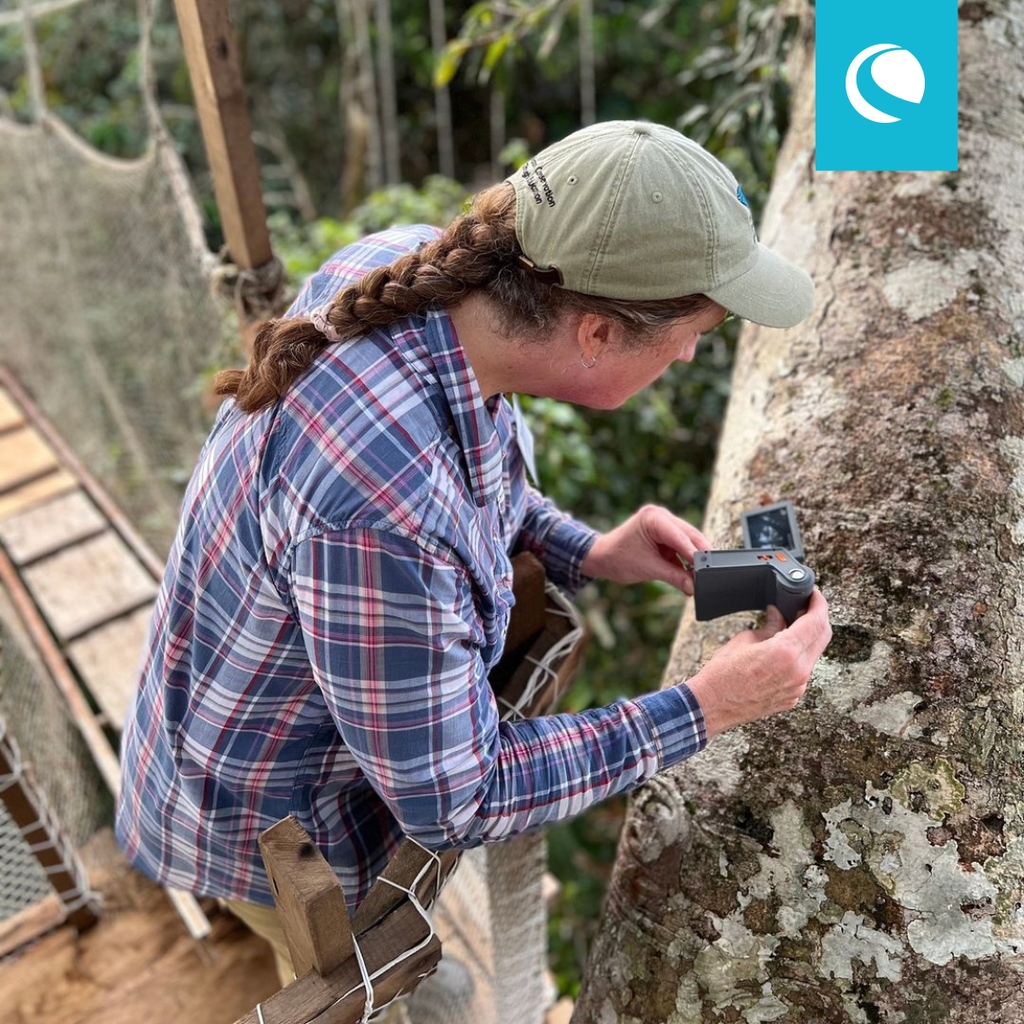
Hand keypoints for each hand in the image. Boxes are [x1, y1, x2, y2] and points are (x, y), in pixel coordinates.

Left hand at [580, 505, 710, 594]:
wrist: (601, 558)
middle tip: (713, 571)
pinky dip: (686, 560)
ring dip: (694, 558)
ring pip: (687, 541)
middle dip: (700, 554)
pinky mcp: (665, 535)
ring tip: (703, 576)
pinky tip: (693, 574)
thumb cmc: (617, 558)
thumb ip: (674, 576)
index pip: (680, 536)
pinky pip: (681, 547)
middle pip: (688, 535)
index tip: (708, 566)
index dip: (695, 552)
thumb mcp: (648, 569)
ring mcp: (663, 524)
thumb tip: (694, 586)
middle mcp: (660, 516)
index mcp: (652, 518)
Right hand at [684, 588, 831, 737]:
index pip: (816, 622)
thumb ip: (770, 626)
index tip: (814, 595)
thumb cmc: (722, 673)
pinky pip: (804, 672)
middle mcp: (798, 671)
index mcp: (786, 652)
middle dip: (819, 618)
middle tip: (807, 607)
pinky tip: (782, 652)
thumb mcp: (745, 640)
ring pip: (814, 655)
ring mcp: (798, 687)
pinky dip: (798, 658)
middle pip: (823, 637)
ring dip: (808, 639)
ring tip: (791, 628)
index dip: (819, 604)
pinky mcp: (793, 697)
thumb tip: (779, 614)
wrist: (712, 705)